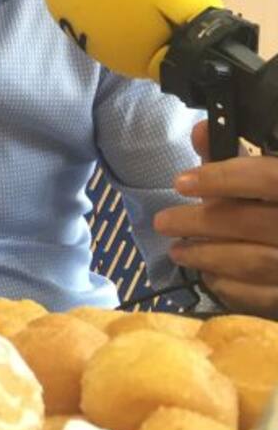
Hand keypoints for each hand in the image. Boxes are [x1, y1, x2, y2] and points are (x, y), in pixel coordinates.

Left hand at [154, 120, 277, 317]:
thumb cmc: (275, 203)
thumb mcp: (269, 176)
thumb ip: (234, 155)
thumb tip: (200, 132)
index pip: (268, 178)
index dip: (223, 178)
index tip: (180, 182)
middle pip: (253, 222)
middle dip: (201, 223)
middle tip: (162, 222)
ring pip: (254, 262)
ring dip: (207, 256)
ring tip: (177, 251)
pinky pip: (262, 296)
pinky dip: (230, 287)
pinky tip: (208, 275)